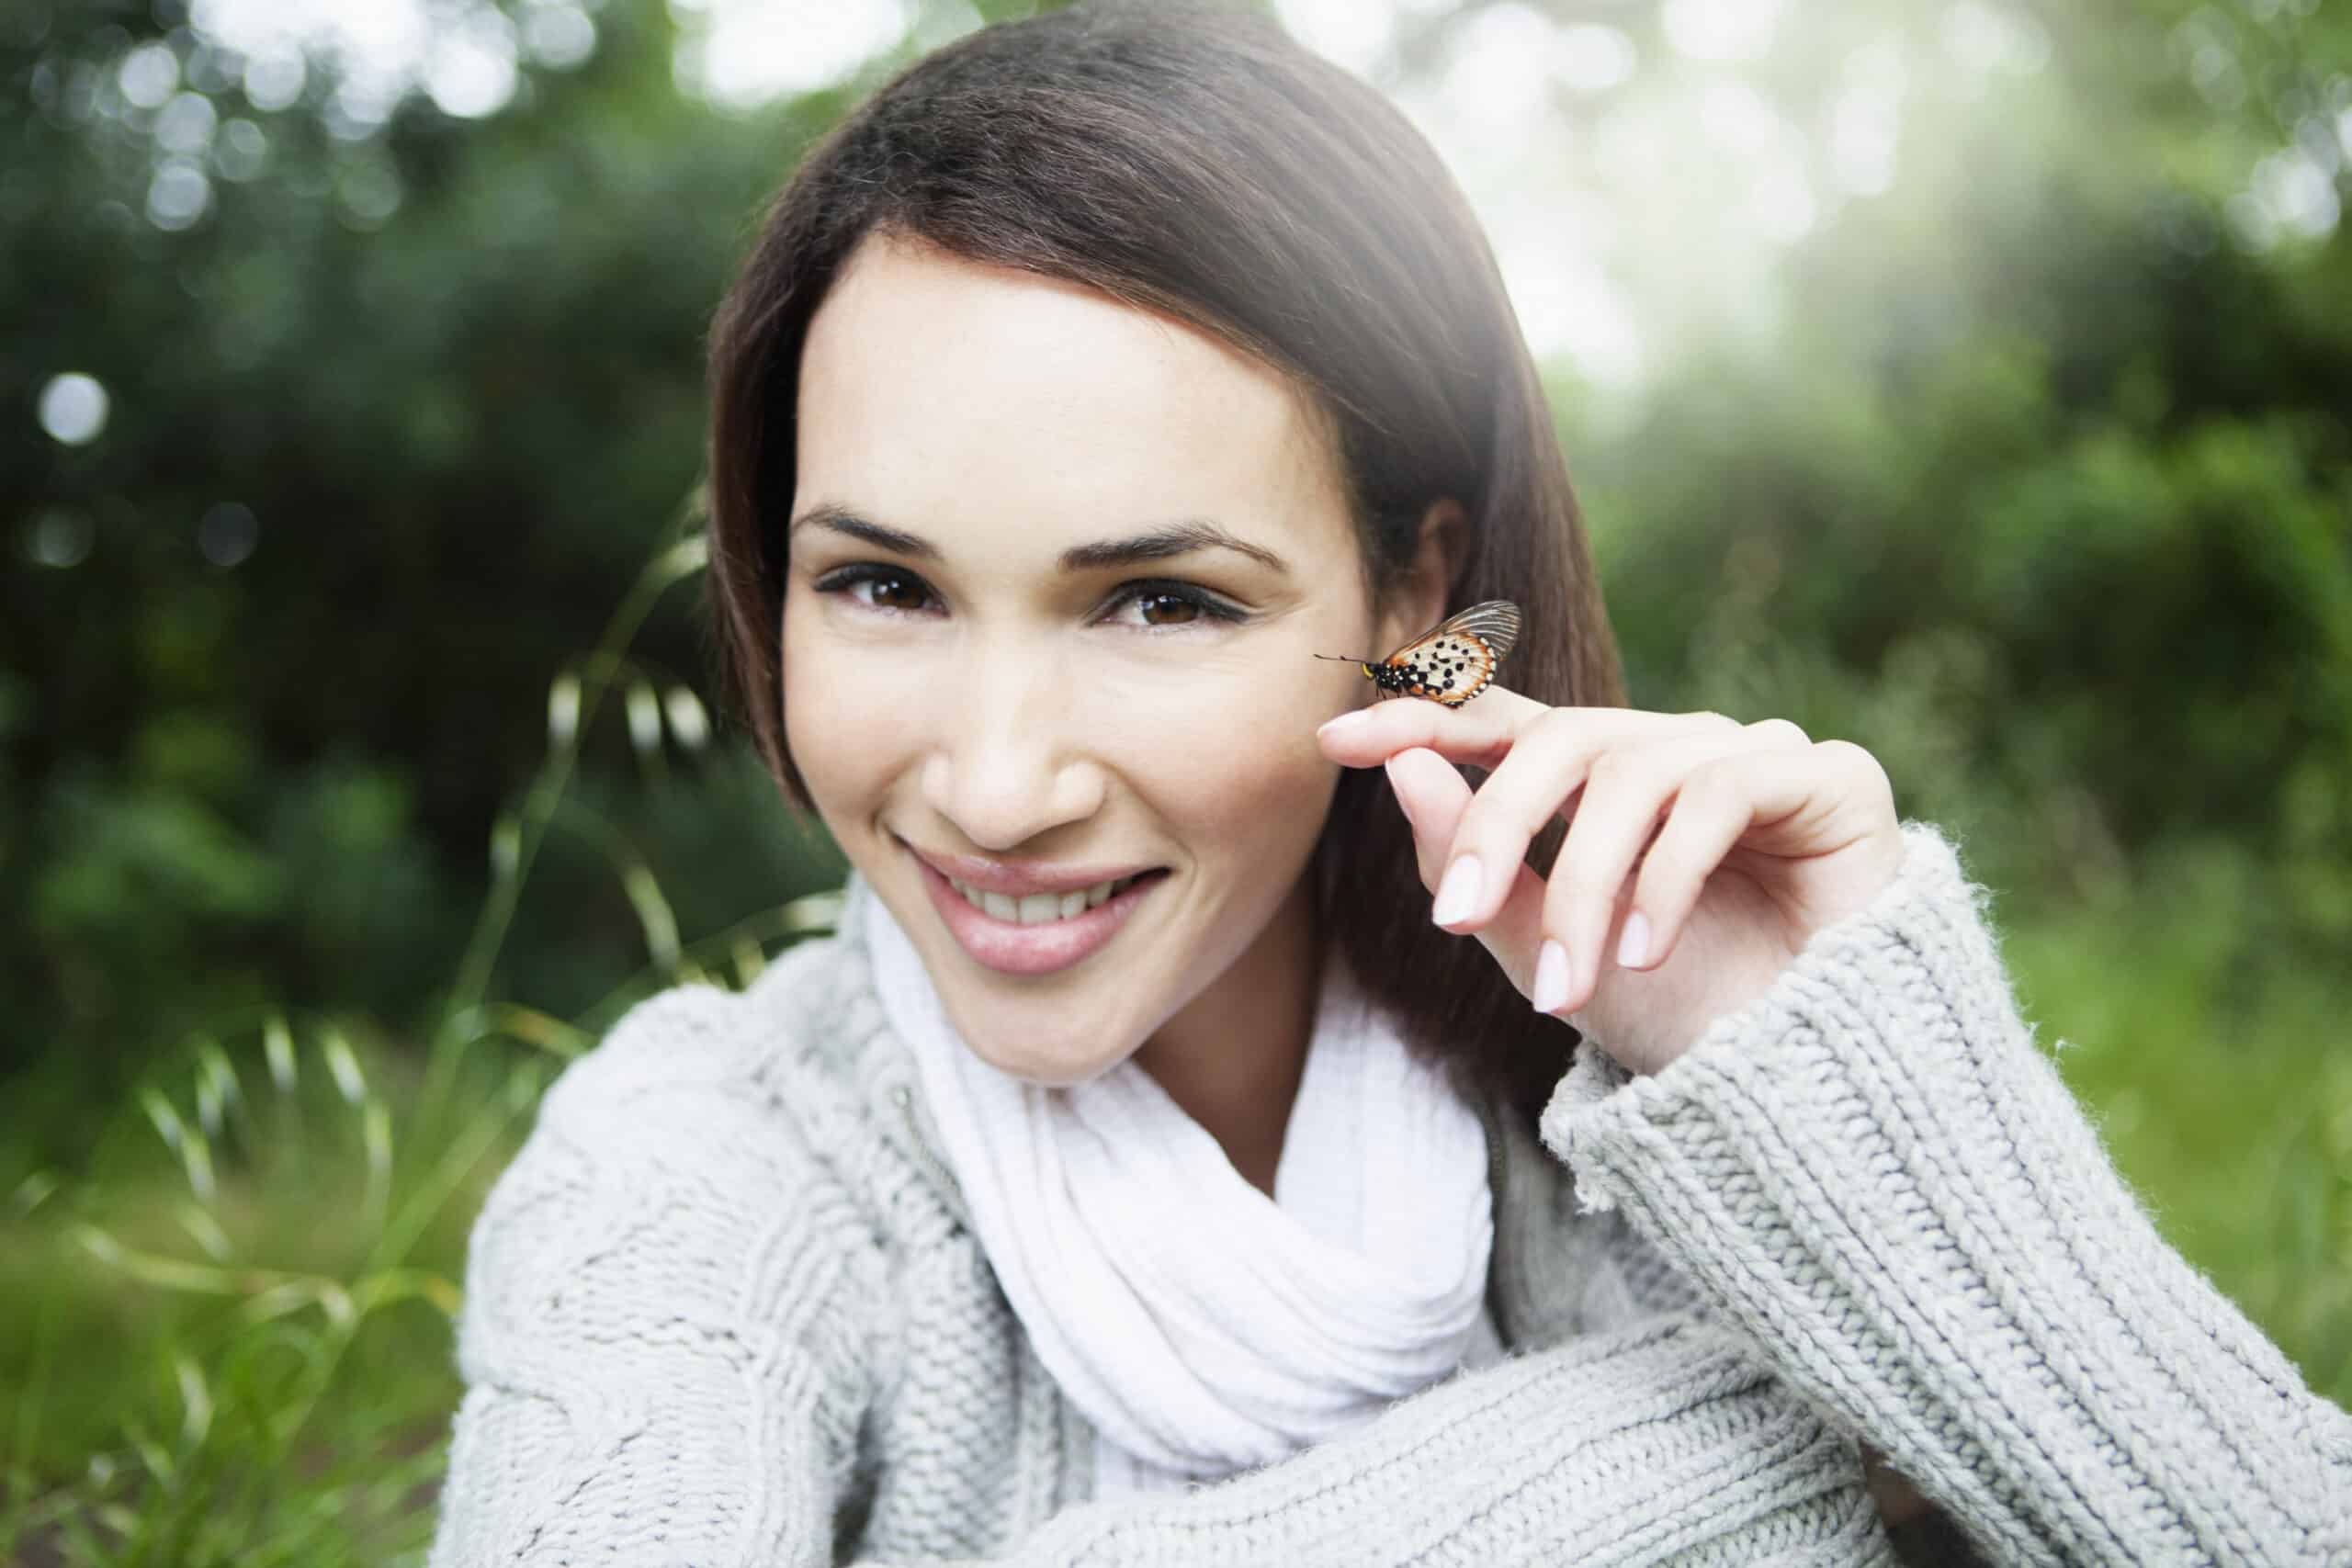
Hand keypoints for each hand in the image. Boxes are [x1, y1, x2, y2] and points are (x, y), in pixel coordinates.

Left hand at [1316, 688, 1904, 1075]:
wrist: (1803, 1084)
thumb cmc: (1679, 1016)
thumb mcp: (1547, 952)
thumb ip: (1477, 862)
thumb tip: (1402, 766)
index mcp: (1602, 780)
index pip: (1504, 723)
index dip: (1423, 717)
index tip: (1333, 740)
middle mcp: (1674, 751)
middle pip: (1561, 741)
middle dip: (1497, 827)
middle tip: (1455, 918)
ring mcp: (1752, 754)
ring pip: (1633, 774)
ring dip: (1587, 888)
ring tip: (1569, 992)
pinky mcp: (1826, 776)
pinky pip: (1721, 793)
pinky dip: (1668, 878)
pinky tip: (1646, 953)